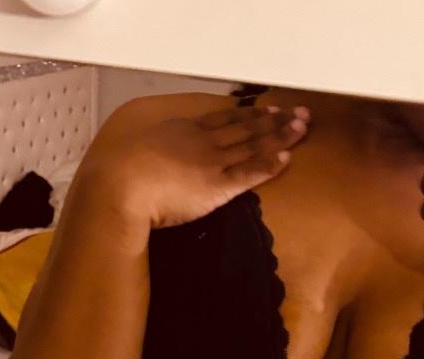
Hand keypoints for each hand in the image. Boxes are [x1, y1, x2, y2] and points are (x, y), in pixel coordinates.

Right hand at [78, 99, 310, 229]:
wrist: (122, 185)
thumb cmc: (122, 175)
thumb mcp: (140, 153)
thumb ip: (156, 155)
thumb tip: (156, 163)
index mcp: (183, 131)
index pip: (223, 119)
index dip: (248, 113)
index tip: (267, 108)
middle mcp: (202, 141)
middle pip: (245, 127)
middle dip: (274, 120)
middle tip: (298, 113)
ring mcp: (211, 162)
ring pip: (252, 145)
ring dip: (280, 136)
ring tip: (302, 128)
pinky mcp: (217, 186)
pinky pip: (249, 173)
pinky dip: (269, 164)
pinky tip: (287, 158)